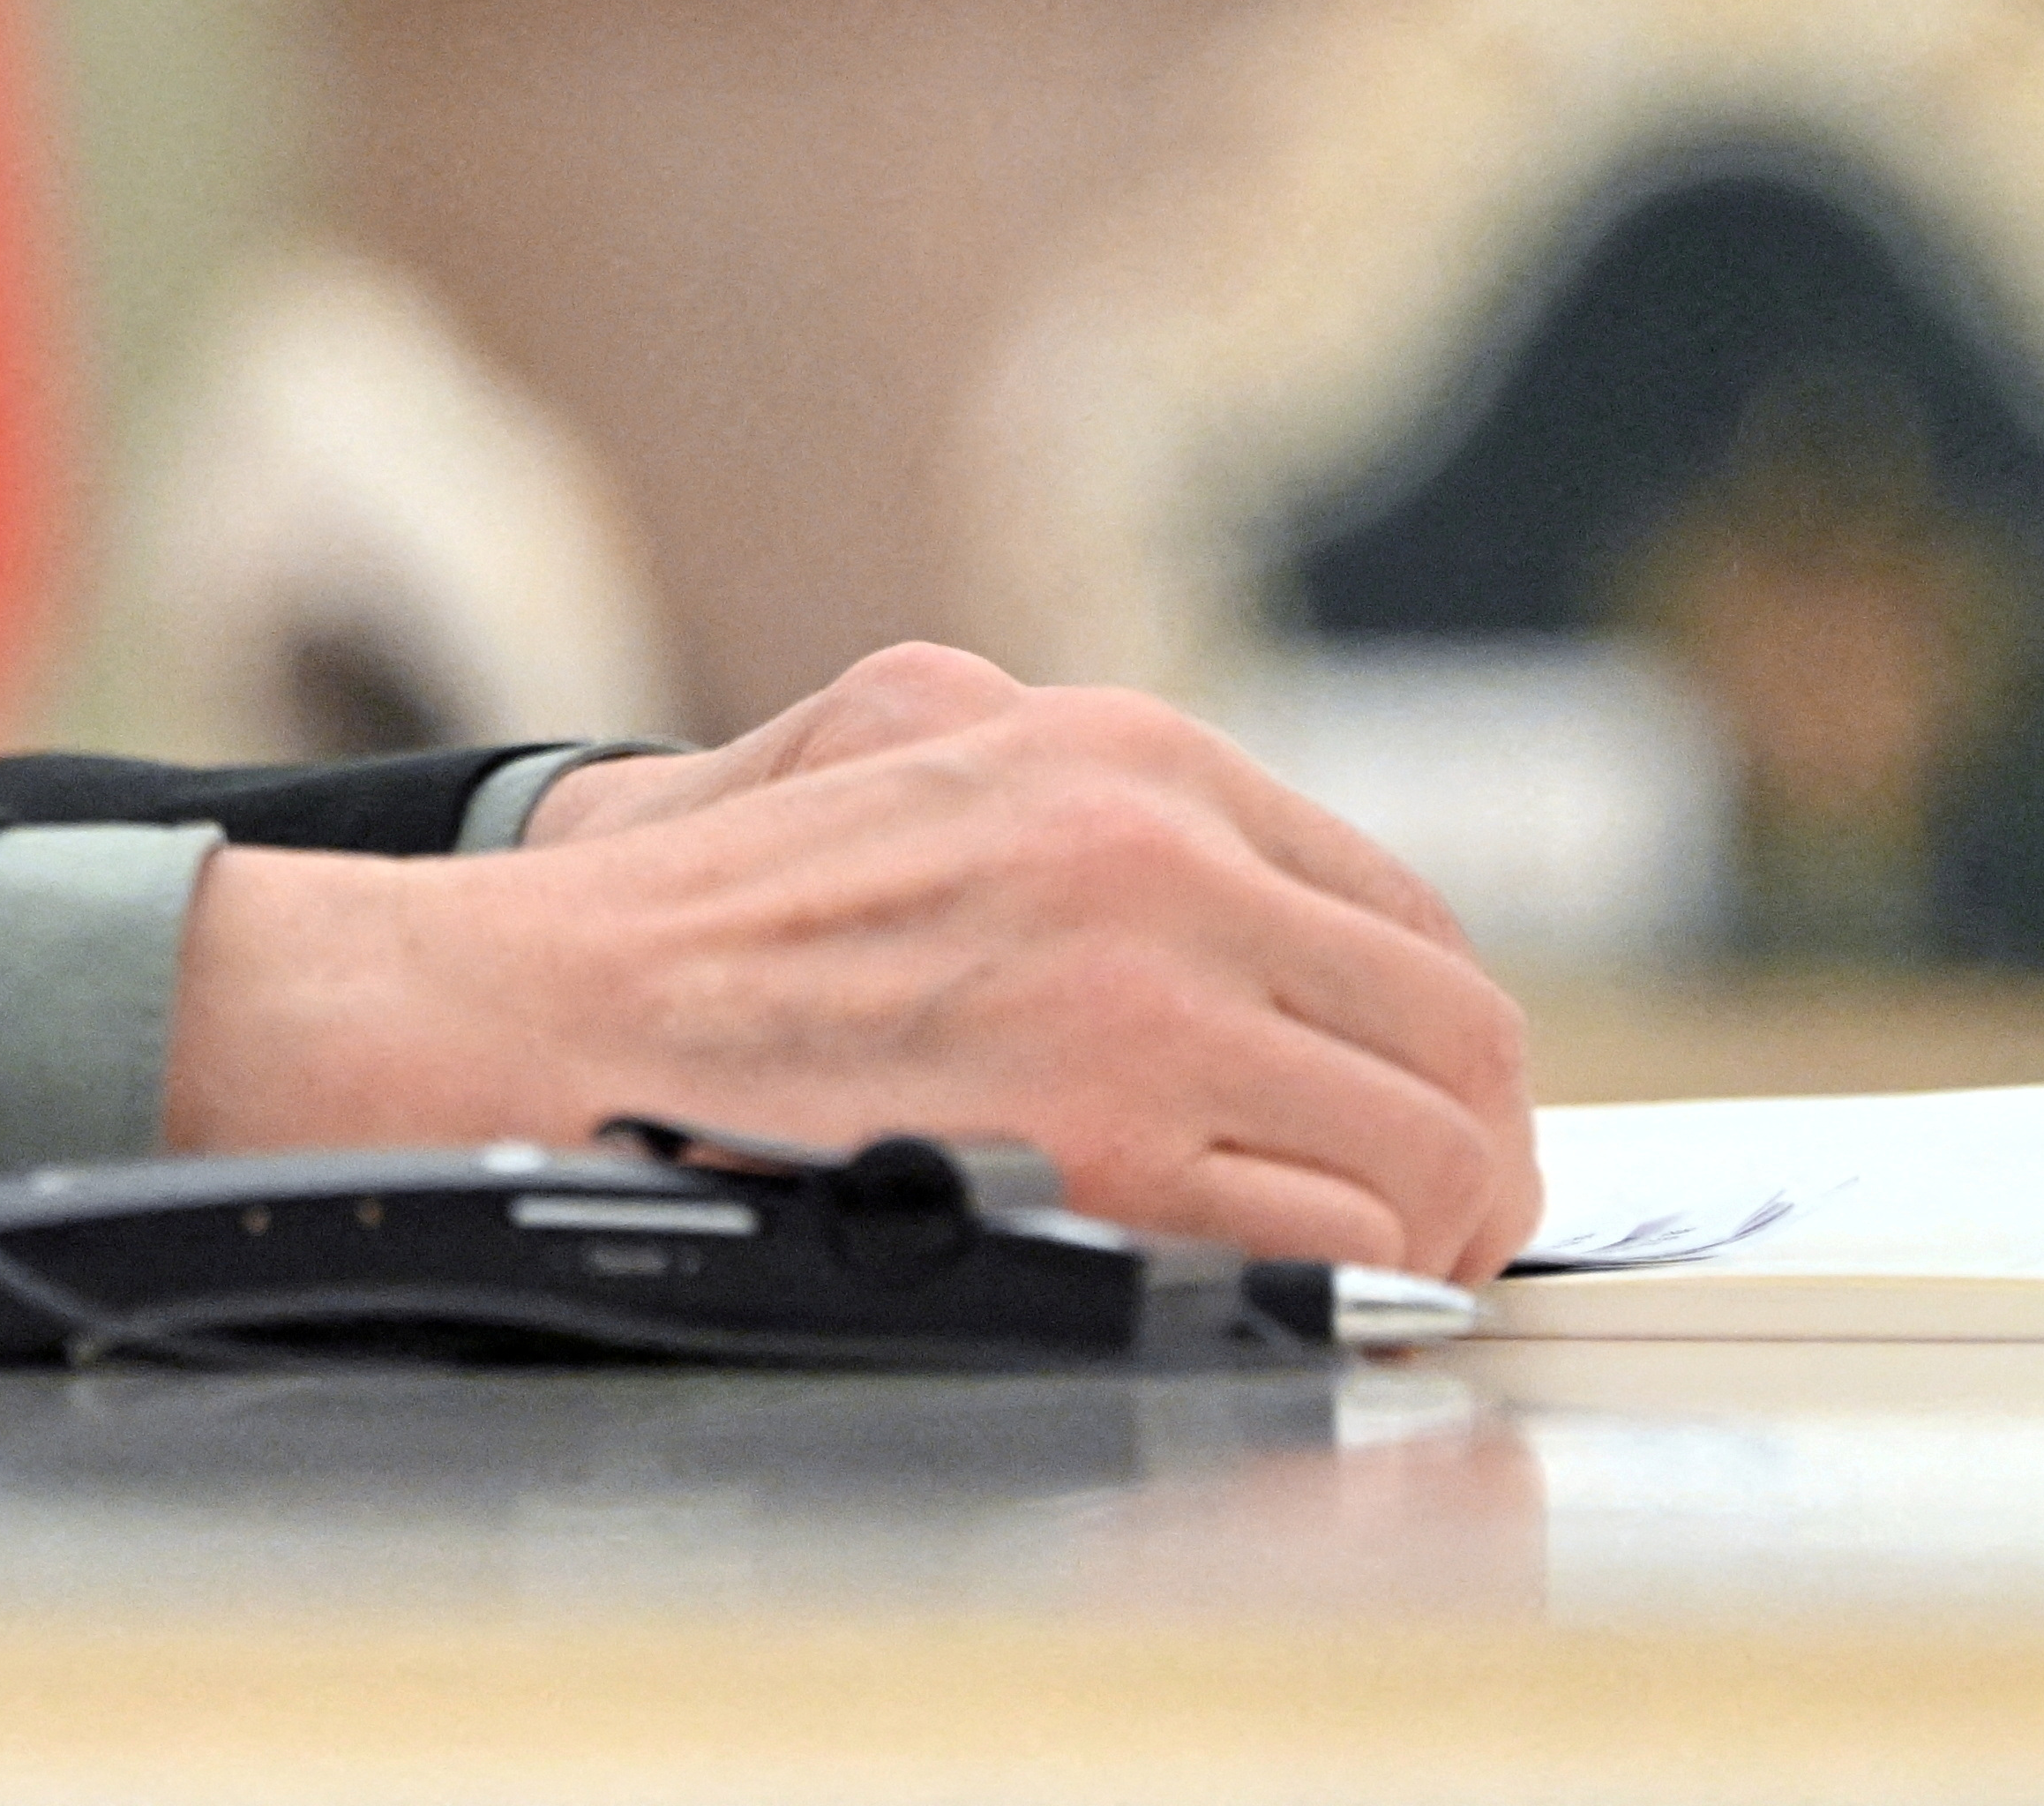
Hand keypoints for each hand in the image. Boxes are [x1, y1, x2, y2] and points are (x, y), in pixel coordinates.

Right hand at [169, 643, 1539, 1282]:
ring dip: (1434, 1230)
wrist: (565, 1000)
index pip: (1404, 910)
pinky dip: (1341, 1285)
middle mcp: (1162, 855)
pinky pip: (1339, 1238)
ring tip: (1389, 1276)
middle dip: (1477, 1145)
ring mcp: (1145, 1005)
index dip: (1434, 1033)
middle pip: (1460, 1028)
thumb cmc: (720, 907)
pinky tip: (1284, 1294)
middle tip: (1446, 1222)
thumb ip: (1099, 805)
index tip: (1415, 1102)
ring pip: (1434, 1144)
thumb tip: (1266, 924)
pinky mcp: (1109, 1154)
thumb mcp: (923, 749)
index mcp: (1128, 757)